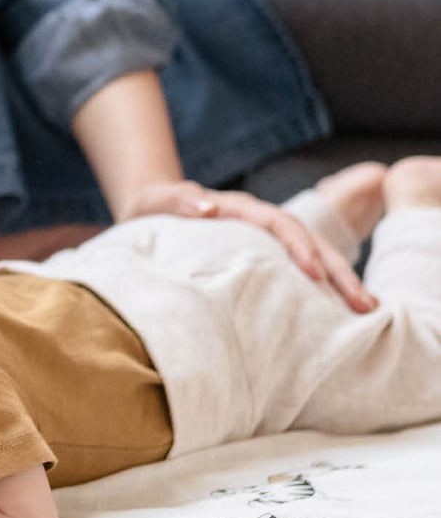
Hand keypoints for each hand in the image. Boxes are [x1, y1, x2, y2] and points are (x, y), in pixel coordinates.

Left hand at [120, 179, 376, 313]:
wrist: (152, 208)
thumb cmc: (154, 206)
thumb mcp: (157, 200)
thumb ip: (177, 200)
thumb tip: (205, 205)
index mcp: (239, 208)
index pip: (278, 224)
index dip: (298, 245)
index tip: (313, 272)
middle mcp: (259, 221)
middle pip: (309, 240)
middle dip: (338, 270)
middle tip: (364, 303)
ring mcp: (265, 239)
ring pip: (313, 255)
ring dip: (340, 280)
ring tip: (366, 311)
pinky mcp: (265, 256)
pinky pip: (298, 270)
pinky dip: (320, 288)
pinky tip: (339, 317)